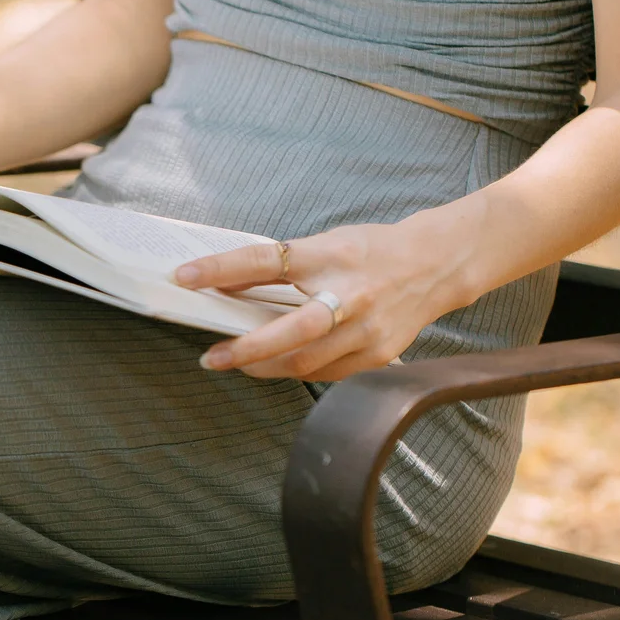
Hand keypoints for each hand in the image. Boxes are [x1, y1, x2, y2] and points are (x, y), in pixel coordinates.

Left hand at [172, 209, 482, 380]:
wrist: (435, 266)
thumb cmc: (371, 252)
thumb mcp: (324, 245)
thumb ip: (281, 265)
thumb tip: (226, 283)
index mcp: (331, 256)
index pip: (265, 260)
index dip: (221, 268)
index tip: (183, 276)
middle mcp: (351, 295)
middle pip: (291, 331)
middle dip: (246, 350)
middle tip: (212, 357)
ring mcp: (367, 331)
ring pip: (305, 363)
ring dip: (264, 367)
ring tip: (237, 362)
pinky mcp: (377, 355)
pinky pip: (325, 374)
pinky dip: (295, 371)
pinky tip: (278, 365)